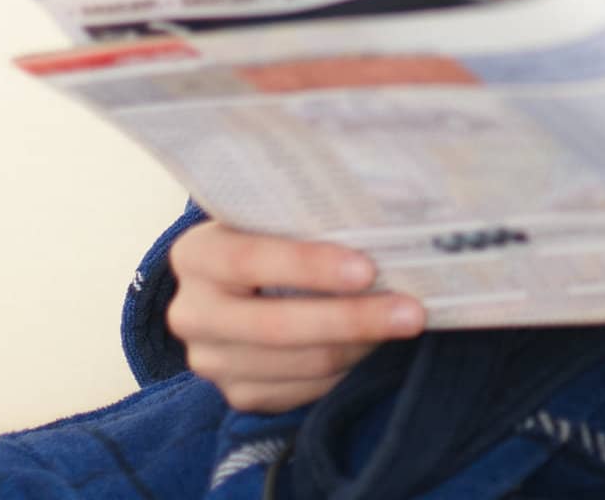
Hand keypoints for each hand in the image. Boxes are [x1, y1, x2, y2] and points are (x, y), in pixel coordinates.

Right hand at [166, 219, 426, 411]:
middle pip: (277, 326)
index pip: (250, 260)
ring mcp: (211, 361)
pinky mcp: (239, 393)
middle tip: (412, 311)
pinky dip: (346, 369)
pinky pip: (302, 391)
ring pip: (298, 364)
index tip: (367, 269)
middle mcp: (192, 313)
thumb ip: (308, 211)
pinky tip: (375, 344)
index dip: (309, 266)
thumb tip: (387, 212)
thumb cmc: (274, 229)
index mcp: (197, 255)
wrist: (241, 278)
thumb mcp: (276, 211)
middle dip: (352, 318)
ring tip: (405, 323)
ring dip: (360, 345)